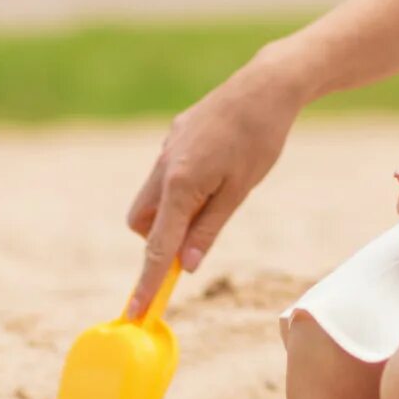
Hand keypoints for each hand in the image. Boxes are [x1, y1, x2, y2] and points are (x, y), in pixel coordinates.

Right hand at [124, 62, 304, 314]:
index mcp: (180, 184)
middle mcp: (164, 166)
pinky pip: (166, 171)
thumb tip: (185, 266)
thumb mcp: (239, 192)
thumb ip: (208, 230)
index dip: (146, 282)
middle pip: (142, 222)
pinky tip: (218, 163)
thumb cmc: (259, 140)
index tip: (135, 311)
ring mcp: (167, 148)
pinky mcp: (175, 134)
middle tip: (198, 234)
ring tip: (216, 193)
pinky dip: (180, 185)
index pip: (158, 247)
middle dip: (158, 238)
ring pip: (151, 195)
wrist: (264, 86)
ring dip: (171, 210)